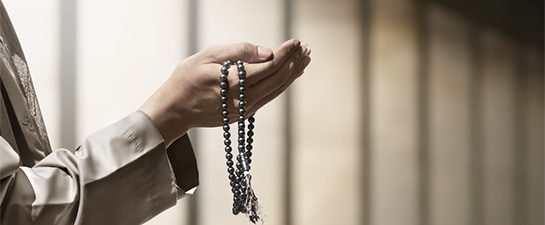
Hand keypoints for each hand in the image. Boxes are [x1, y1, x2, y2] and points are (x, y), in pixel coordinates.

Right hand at [140, 39, 310, 145]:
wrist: (174, 110)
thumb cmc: (186, 79)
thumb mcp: (207, 56)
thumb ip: (238, 52)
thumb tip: (267, 52)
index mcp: (235, 83)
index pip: (269, 67)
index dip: (286, 54)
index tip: (296, 42)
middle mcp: (244, 99)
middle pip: (278, 80)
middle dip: (294, 63)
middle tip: (306, 50)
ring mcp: (244, 109)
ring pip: (276, 91)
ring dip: (291, 75)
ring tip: (304, 61)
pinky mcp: (243, 114)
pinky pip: (268, 97)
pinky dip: (280, 85)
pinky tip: (288, 76)